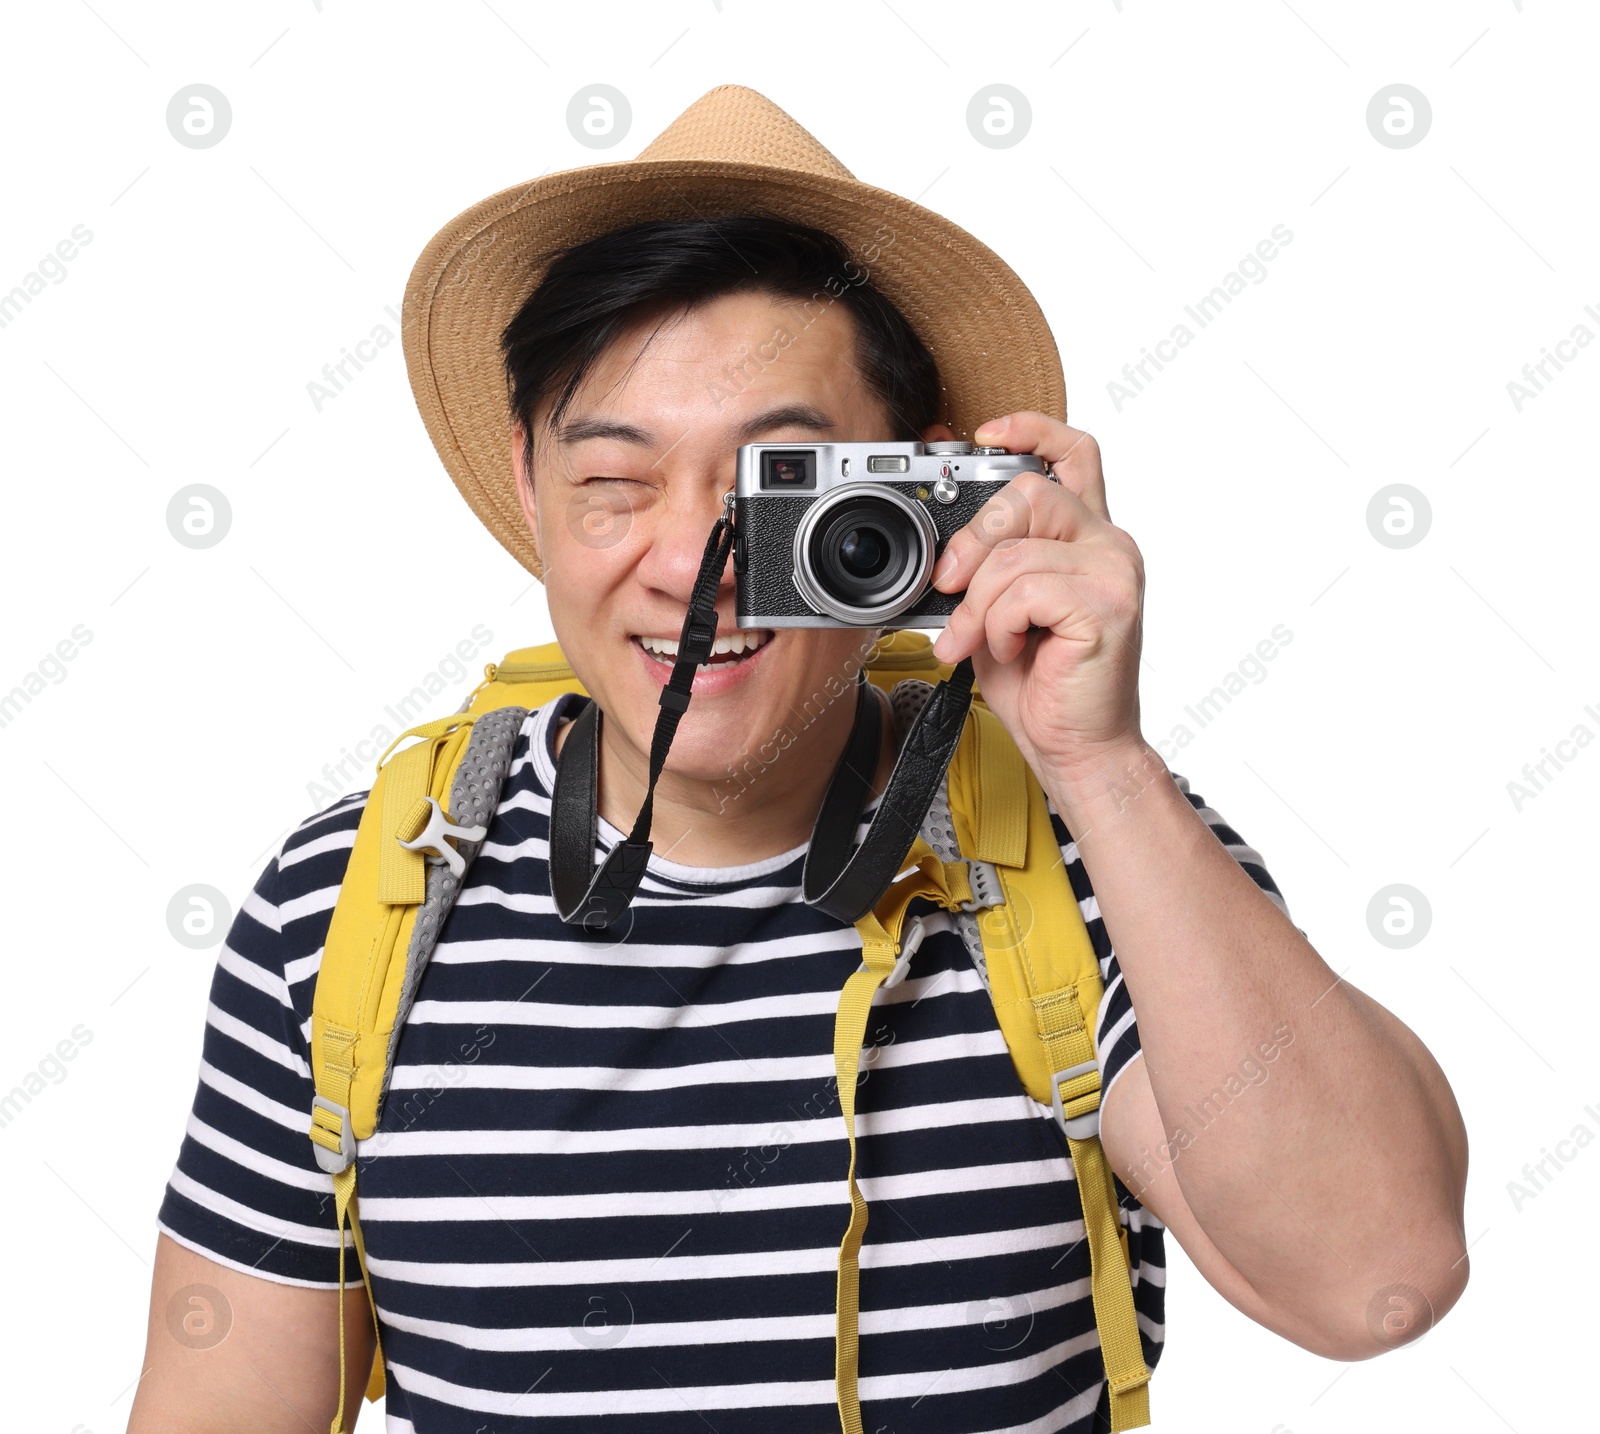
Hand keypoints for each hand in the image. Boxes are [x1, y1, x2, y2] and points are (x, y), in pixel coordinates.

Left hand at [928, 412, 1146, 795]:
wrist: (1077, 748)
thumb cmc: (1041, 684)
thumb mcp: (997, 611)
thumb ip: (985, 568)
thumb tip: (940, 546)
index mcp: (1086, 537)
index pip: (1074, 452)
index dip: (1030, 427)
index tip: (983, 432)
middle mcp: (1108, 544)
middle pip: (1028, 491)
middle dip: (971, 539)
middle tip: (947, 586)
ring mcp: (1114, 570)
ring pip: (1014, 550)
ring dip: (976, 603)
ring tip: (977, 641)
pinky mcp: (1109, 604)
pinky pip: (1024, 590)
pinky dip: (999, 625)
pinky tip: (1012, 651)